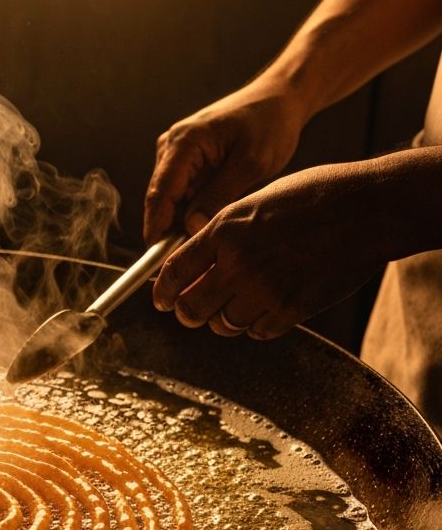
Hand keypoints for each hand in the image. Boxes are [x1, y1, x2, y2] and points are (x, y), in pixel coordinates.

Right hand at [144, 81, 306, 242]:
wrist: (280, 98)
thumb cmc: (269, 123)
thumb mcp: (250, 164)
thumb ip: (217, 197)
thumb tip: (190, 229)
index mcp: (183, 142)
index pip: (159, 193)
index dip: (156, 228)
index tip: (159, 259)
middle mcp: (171, 147)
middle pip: (161, 200)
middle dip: (171, 229)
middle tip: (193, 257)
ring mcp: (176, 154)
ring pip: (171, 200)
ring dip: (185, 220)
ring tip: (210, 238)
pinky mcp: (186, 161)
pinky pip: (183, 194)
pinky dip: (194, 210)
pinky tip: (212, 219)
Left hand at [151, 161, 389, 338]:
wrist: (367, 209)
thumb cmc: (312, 198)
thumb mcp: (254, 203)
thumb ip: (221, 236)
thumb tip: (193, 265)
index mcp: (224, 231)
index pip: (174, 272)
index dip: (162, 292)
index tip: (161, 300)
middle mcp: (238, 263)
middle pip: (190, 308)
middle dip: (187, 312)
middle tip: (191, 311)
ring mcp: (264, 290)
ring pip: (221, 324)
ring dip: (223, 318)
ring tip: (236, 304)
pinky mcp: (290, 310)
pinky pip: (255, 331)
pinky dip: (255, 324)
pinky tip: (266, 307)